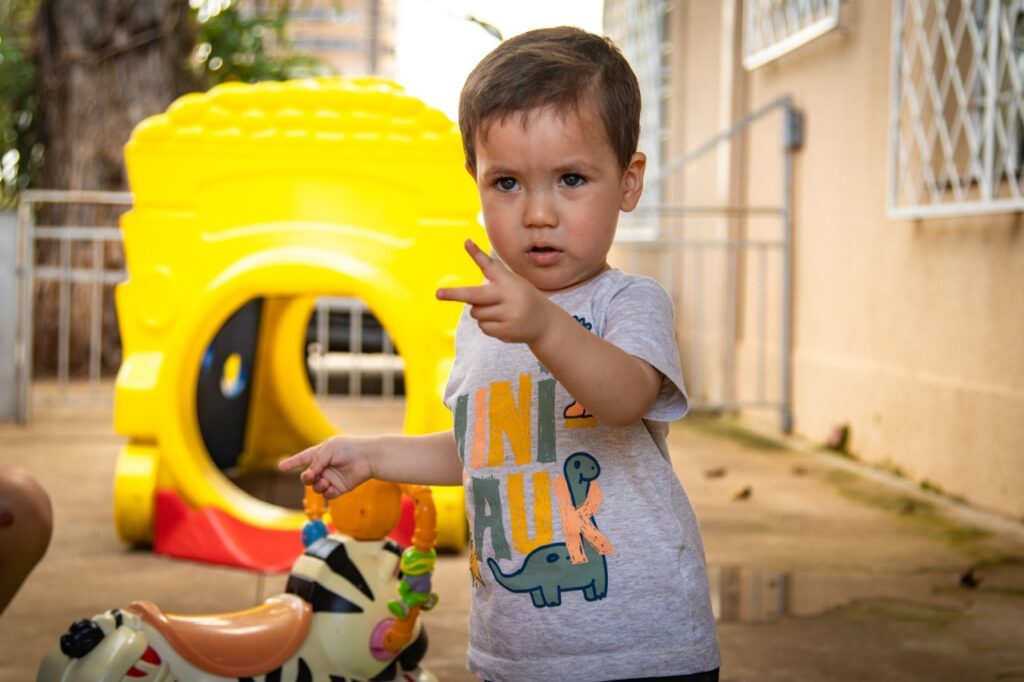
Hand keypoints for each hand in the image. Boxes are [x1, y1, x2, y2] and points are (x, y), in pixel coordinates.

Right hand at [278, 436, 373, 499]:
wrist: (367, 458)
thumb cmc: (349, 448)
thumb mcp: (329, 449)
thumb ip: (316, 462)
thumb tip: (310, 475)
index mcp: (320, 454)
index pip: (303, 459)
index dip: (292, 462)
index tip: (280, 467)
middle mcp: (324, 467)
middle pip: (306, 477)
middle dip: (306, 478)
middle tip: (312, 476)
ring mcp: (331, 478)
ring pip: (315, 487)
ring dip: (317, 485)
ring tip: (325, 481)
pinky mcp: (339, 488)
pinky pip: (327, 494)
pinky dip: (328, 492)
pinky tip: (333, 486)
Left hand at [436, 240, 552, 343]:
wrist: (544, 321)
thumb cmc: (520, 294)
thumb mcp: (508, 278)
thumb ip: (487, 263)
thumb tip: (467, 241)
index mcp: (508, 280)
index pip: (490, 265)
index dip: (477, 254)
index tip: (466, 242)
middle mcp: (509, 296)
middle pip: (474, 296)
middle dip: (454, 294)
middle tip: (438, 293)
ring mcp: (508, 314)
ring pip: (476, 313)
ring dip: (481, 312)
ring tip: (500, 311)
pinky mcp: (506, 331)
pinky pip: (483, 327)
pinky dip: (487, 325)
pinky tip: (503, 322)